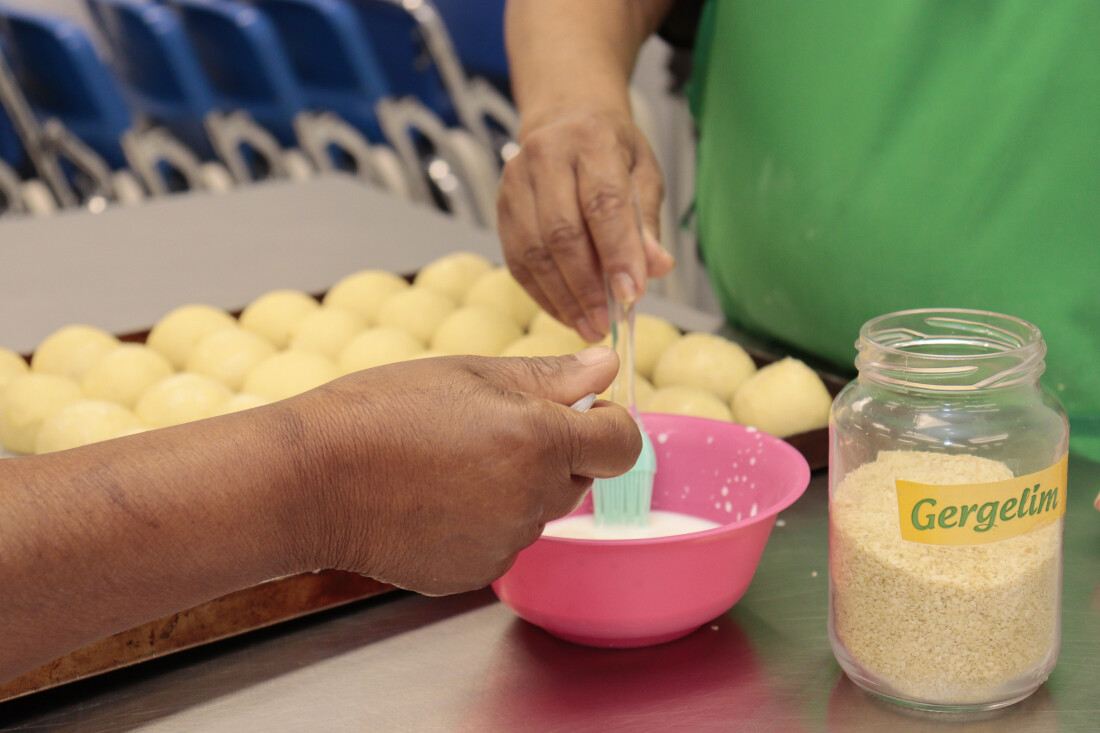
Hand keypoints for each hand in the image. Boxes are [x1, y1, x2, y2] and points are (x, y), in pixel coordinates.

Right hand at [290, 347, 640, 594]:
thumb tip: (608, 365)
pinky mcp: (474, 572)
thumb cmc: (379, 413)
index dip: (607, 424)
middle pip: (580, 478)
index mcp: (538, 439)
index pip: (623, 443)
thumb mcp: (469, 373)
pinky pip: (502, 542)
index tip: (580, 414)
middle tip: (490, 430)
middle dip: (554, 453)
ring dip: (516, 488)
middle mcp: (530, 499)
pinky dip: (483, 522)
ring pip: (538, 510)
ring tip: (450, 464)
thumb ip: (550, 375)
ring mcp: (503, 543)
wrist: (308, 480)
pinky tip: (435, 499)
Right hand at [497, 107, 674, 342]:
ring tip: (589, 326)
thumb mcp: (644, 174)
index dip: (618, 254)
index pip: (603, 203)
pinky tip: (565, 312)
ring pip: (534, 252)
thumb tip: (657, 268)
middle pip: (561, 233)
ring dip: (562, 298)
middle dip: (586, 286)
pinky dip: (542, 294)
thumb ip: (646, 223)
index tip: (632, 296)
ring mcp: (516, 181)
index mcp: (591, 139)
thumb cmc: (612, 152)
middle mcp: (546, 155)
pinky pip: (517, 260)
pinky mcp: (500, 207)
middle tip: (606, 323)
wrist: (566, 120)